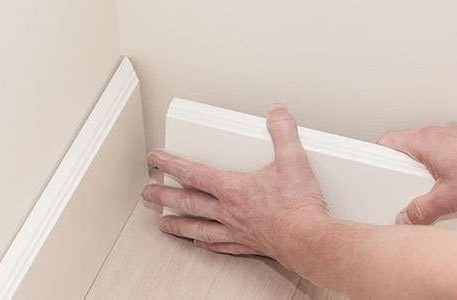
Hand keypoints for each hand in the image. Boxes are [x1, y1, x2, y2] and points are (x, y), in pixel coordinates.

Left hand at [142, 104, 328, 267]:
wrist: (307, 239)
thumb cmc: (298, 207)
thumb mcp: (294, 161)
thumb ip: (283, 133)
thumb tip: (277, 113)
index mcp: (234, 188)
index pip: (194, 172)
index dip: (171, 163)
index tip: (156, 159)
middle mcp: (229, 211)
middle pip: (188, 202)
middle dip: (164, 196)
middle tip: (148, 194)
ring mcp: (236, 230)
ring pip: (198, 227)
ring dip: (178, 224)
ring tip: (163, 224)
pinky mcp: (247, 244)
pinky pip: (219, 245)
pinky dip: (206, 243)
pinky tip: (200, 243)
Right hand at [377, 123, 456, 224]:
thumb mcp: (448, 199)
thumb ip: (421, 210)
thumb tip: (408, 217)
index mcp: (425, 140)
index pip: (389, 140)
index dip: (379, 154)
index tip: (376, 166)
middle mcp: (440, 133)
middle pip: (410, 148)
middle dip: (408, 169)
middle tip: (412, 187)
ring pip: (431, 151)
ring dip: (431, 169)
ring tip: (441, 188)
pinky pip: (450, 154)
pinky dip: (450, 168)